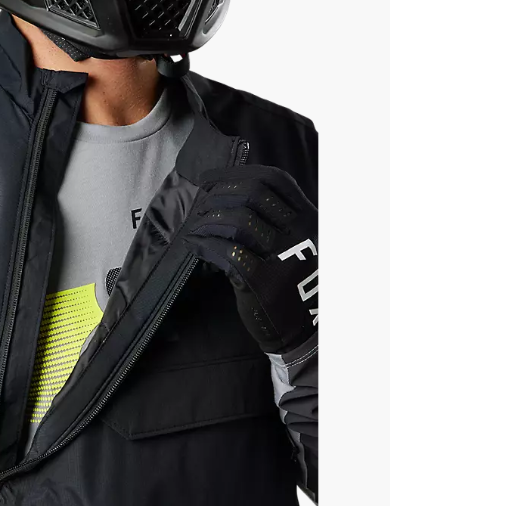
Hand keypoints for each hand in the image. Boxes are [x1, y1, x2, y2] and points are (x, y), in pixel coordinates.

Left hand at [182, 164, 317, 354]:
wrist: (308, 332)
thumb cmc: (298, 284)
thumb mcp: (304, 244)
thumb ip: (280, 220)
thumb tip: (233, 194)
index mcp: (311, 219)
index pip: (273, 180)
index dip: (236, 174)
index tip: (210, 178)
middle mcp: (301, 233)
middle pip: (252, 194)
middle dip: (219, 193)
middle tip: (201, 202)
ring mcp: (283, 256)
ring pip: (237, 220)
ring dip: (209, 218)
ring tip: (197, 225)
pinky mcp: (262, 281)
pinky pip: (225, 251)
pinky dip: (204, 243)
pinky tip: (194, 244)